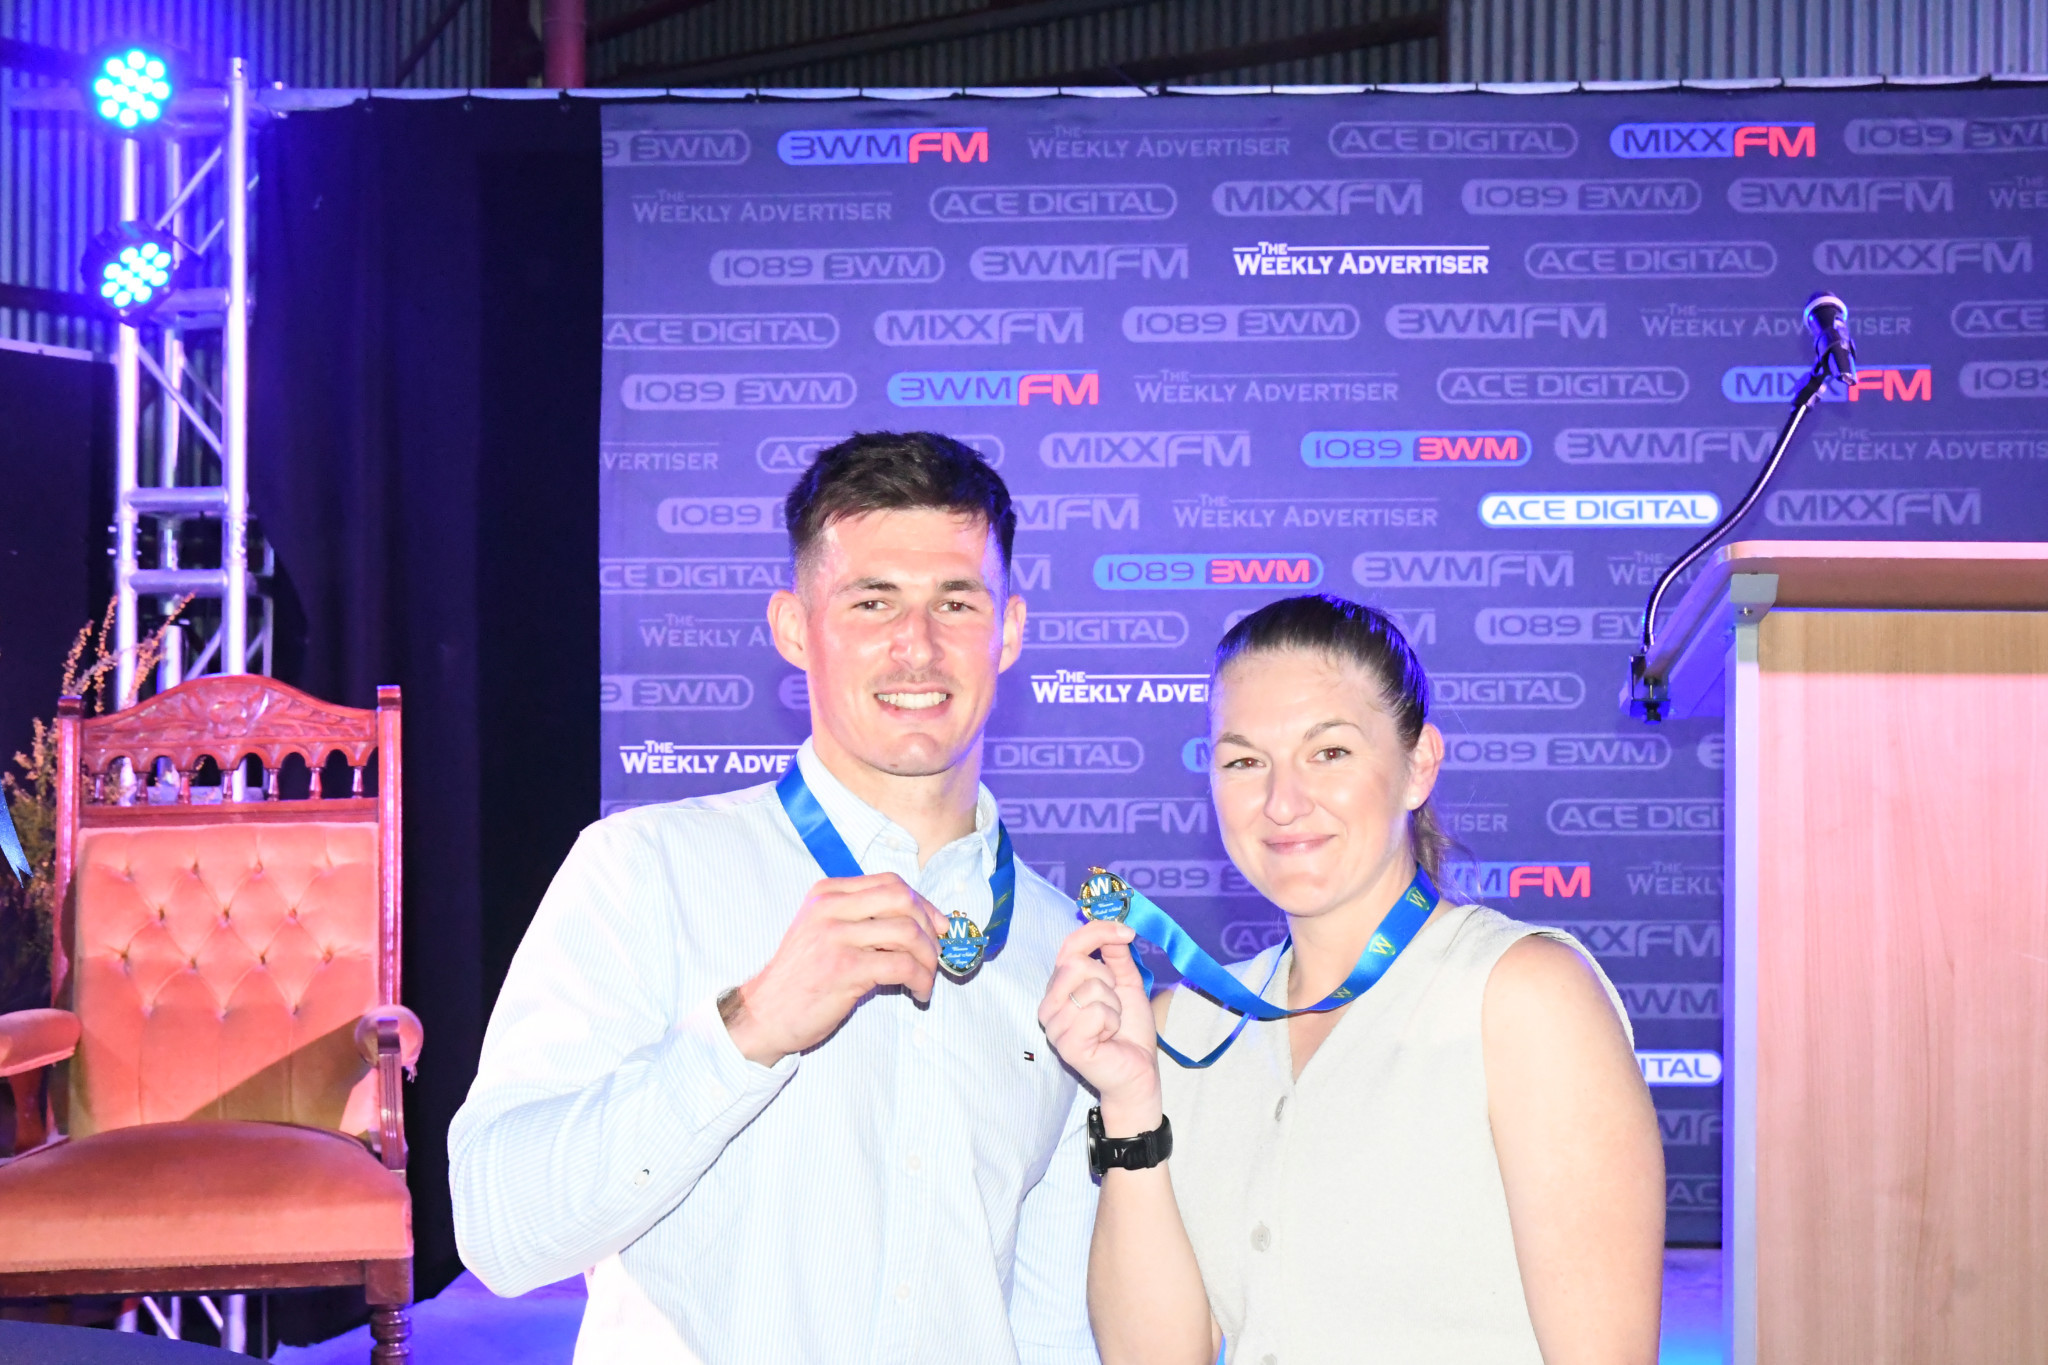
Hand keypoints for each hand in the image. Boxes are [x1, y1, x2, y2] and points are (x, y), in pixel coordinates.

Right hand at [725, 874, 948, 1065]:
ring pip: (907, 932)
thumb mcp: (823, 933)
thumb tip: (921, 924)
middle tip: (937, 953)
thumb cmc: (801, 978)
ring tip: (928, 978)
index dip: (923, 903)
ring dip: (929, 959)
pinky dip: (920, 979)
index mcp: (826, 894)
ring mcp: (835, 936)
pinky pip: (901, 965)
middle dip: (930, 926)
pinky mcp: (844, 968)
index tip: (939, 926)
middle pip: (902, 899)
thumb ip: (861, 921)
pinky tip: (919, 992)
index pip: (890, 883)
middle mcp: (830, 908)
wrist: (764, 1014)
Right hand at [1037, 920, 1162, 1134]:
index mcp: (1060, 987)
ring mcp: (1054, 1026)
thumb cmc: (1129, 1031)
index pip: (1070, 946)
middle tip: (1115, 1003)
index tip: (1127, 932)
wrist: (1138, 1073)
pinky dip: (1112, 1022)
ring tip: (1111, 1025)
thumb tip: (1117, 928)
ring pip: (1090, 989)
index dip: (1098, 932)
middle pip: (1077, 964)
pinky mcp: (1066, 1045)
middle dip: (1109, 979)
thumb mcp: (1127, 984)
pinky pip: (1095, 1013)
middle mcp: (1050, 1004)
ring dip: (1114, 1006)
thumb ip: (1118, 956)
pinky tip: (1108, 1038)